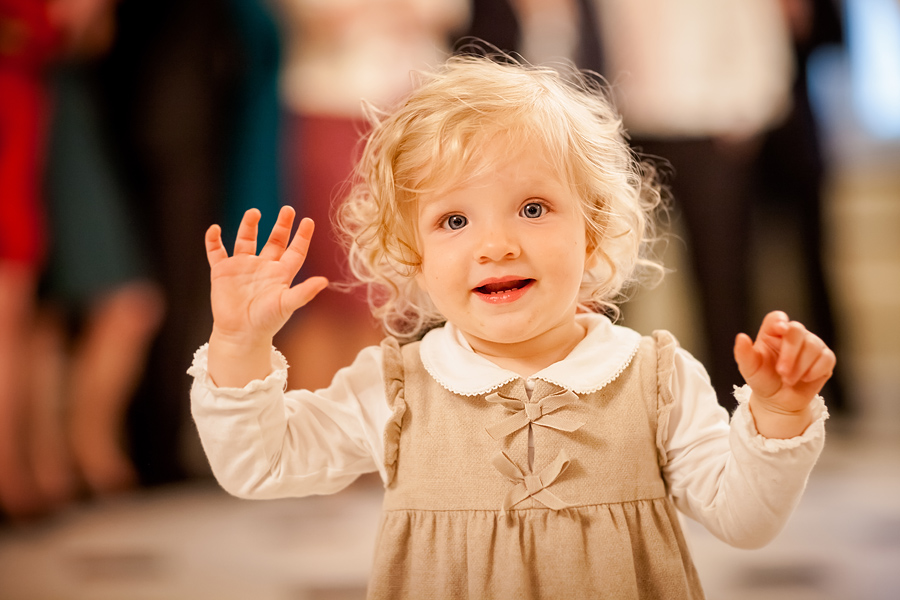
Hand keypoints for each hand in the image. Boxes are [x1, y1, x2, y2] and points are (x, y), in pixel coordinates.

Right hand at [206, 206, 327, 348]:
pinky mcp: (222, 271)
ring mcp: (242, 267)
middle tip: (288, 209)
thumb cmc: (266, 322)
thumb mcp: (286, 305)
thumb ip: (304, 292)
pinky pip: (216, 251)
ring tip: (254, 212)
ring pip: (246, 240)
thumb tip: (325, 281)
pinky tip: (214, 229)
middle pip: (274, 240)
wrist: (240, 334)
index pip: (295, 251)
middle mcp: (263, 267)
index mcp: (281, 273)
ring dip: (249, 226)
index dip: (302, 236)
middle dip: (281, 225)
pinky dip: (213, 240)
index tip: (308, 221)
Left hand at [733, 311, 834, 437]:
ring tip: (789, 380)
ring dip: (800, 366)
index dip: (780, 321)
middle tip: (782, 372)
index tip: (781, 329)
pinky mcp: (825, 358)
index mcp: (772, 333)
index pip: (777, 318)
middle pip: (797, 331)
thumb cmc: (763, 380)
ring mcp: (811, 345)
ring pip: (813, 346)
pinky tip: (805, 379)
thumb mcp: (749, 369)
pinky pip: (827, 358)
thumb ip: (744, 354)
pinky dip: (815, 370)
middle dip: (790, 353)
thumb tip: (741, 337)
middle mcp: (793, 335)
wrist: (778, 401)